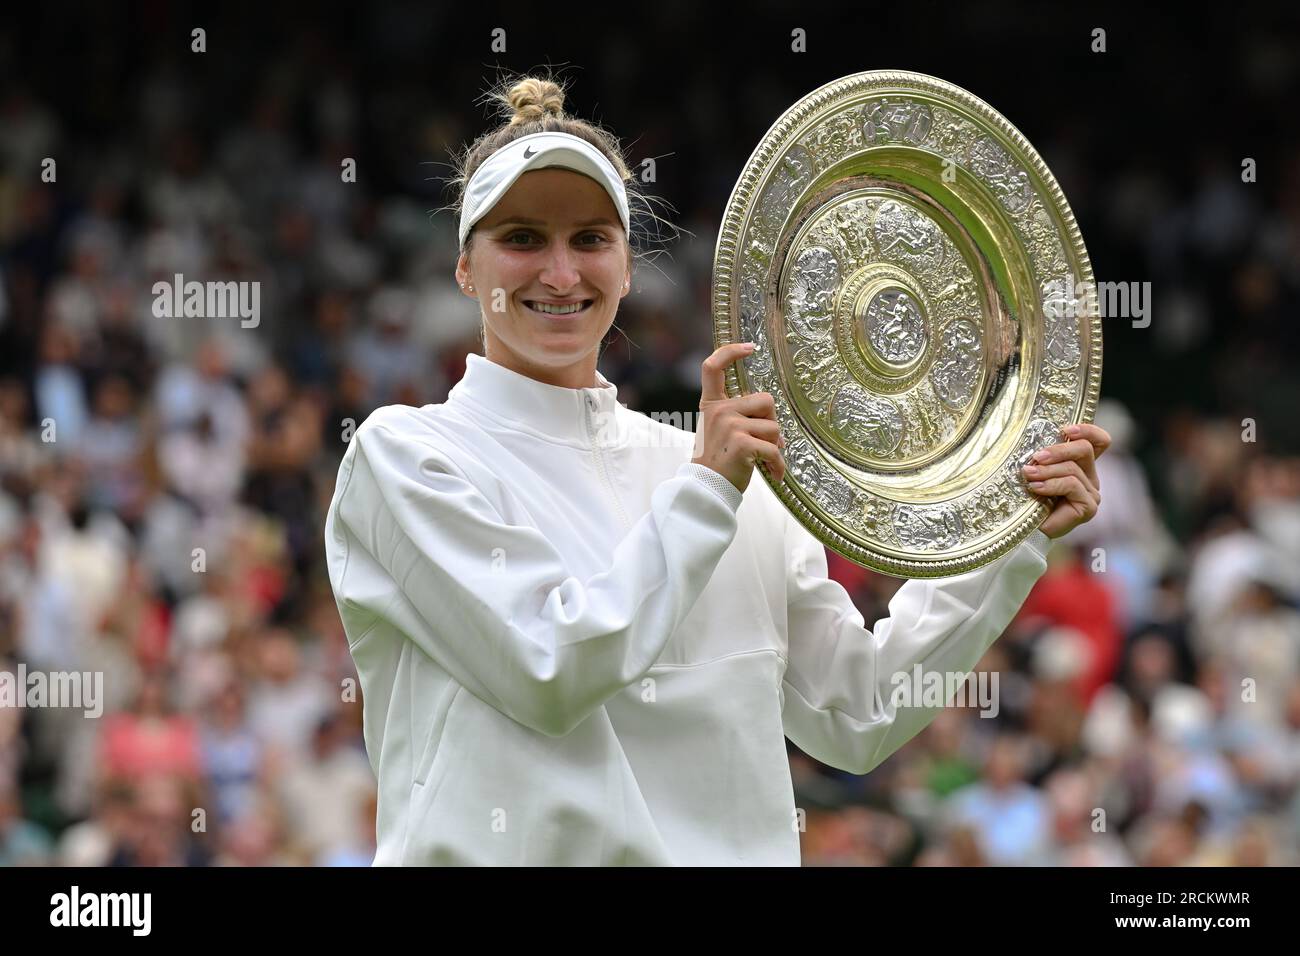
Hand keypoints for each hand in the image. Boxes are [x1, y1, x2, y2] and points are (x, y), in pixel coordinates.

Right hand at [692, 342, 785, 492]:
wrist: (705, 489)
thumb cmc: (717, 462)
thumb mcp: (718, 431)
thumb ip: (736, 416)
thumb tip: (772, 421)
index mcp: (711, 405)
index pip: (713, 367)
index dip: (730, 352)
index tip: (749, 347)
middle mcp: (719, 411)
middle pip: (765, 400)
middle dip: (772, 421)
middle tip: (767, 441)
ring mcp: (730, 426)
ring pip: (774, 427)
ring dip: (775, 446)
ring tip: (765, 460)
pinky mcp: (742, 443)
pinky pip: (774, 449)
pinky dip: (778, 465)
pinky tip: (774, 474)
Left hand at [1021, 423, 1110, 538]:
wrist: (1027, 531)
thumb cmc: (1028, 499)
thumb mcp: (1036, 471)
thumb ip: (1043, 457)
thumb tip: (1036, 440)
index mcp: (1081, 465)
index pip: (1099, 441)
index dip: (1088, 430)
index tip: (1066, 429)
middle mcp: (1090, 477)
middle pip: (1085, 449)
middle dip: (1058, 449)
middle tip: (1036, 457)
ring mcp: (1092, 493)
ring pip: (1072, 469)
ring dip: (1046, 470)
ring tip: (1028, 475)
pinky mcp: (1089, 507)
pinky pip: (1071, 485)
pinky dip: (1050, 484)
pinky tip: (1035, 489)